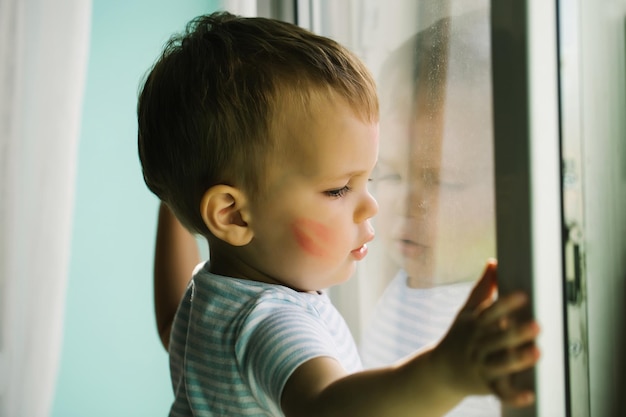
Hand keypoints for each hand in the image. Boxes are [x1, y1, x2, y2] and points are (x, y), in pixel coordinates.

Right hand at [433, 259, 539, 405]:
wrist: (440, 371)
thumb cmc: (459, 338)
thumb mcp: (466, 313)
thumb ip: (482, 289)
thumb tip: (493, 263)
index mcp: (475, 325)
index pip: (490, 312)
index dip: (505, 304)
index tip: (522, 295)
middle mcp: (478, 345)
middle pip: (497, 338)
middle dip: (516, 332)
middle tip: (537, 325)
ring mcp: (482, 366)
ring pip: (501, 363)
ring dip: (518, 359)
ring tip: (536, 352)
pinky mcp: (487, 385)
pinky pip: (501, 392)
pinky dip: (514, 395)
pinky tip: (529, 395)